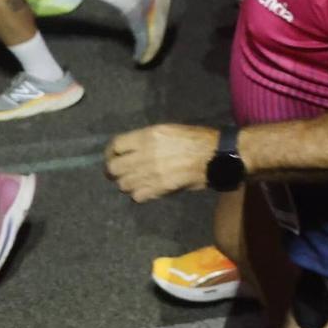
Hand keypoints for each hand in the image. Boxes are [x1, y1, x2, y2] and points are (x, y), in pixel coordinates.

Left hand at [103, 124, 218, 202]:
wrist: (216, 156)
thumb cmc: (196, 139)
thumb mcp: (170, 130)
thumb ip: (147, 140)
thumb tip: (131, 150)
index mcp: (149, 136)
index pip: (116, 145)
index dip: (112, 152)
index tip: (116, 156)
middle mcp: (145, 155)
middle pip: (113, 168)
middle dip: (115, 170)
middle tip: (122, 171)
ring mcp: (151, 174)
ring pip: (123, 184)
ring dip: (128, 183)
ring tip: (137, 180)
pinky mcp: (159, 189)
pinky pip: (136, 196)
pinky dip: (139, 194)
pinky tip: (147, 189)